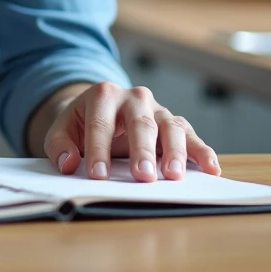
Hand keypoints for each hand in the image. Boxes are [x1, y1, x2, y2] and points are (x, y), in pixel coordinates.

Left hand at [42, 83, 219, 181]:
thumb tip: (68, 163)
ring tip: (173, 175)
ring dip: (174, 151)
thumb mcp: (62, 129)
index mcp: (102, 95)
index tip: (97, 176)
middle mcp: (134, 97)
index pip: (100, 124)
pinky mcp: (174, 123)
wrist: (101, 109)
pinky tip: (211, 169)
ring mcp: (157, 110)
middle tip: (141, 176)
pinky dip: (202, 151)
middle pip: (140, 123)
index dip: (97, 150)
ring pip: (170, 126)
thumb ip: (59, 145)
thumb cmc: (81, 124)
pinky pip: (190, 134)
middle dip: (140, 150)